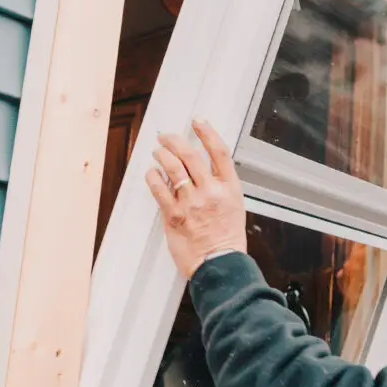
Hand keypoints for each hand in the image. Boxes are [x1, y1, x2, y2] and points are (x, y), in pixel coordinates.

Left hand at [146, 119, 247, 278]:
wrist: (219, 264)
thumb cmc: (227, 239)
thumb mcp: (234, 207)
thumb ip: (220, 187)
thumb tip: (201, 170)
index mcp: (230, 189)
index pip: (219, 152)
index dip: (207, 133)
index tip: (198, 122)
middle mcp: (211, 192)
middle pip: (191, 155)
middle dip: (175, 141)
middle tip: (166, 137)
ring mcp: (192, 203)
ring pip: (173, 168)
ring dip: (162, 156)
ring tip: (158, 153)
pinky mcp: (174, 216)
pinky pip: (159, 189)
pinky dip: (153, 177)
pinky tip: (151, 173)